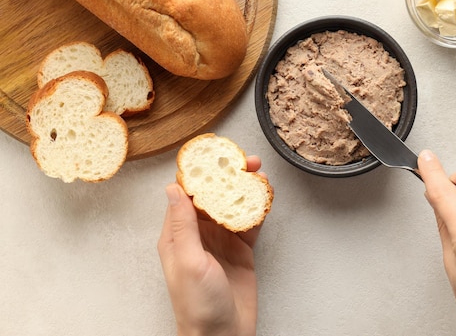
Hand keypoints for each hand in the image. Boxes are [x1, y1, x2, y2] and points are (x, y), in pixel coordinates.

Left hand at [157, 156, 265, 335]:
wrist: (222, 335)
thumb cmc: (197, 305)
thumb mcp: (188, 261)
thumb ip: (183, 224)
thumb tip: (173, 188)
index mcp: (178, 234)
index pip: (187, 193)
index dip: (201, 172)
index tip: (215, 154)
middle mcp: (199, 234)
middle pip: (213, 195)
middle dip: (229, 176)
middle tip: (247, 162)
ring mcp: (221, 241)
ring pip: (233, 205)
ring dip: (246, 188)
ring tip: (260, 174)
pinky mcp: (240, 250)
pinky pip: (250, 222)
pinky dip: (258, 208)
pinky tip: (265, 198)